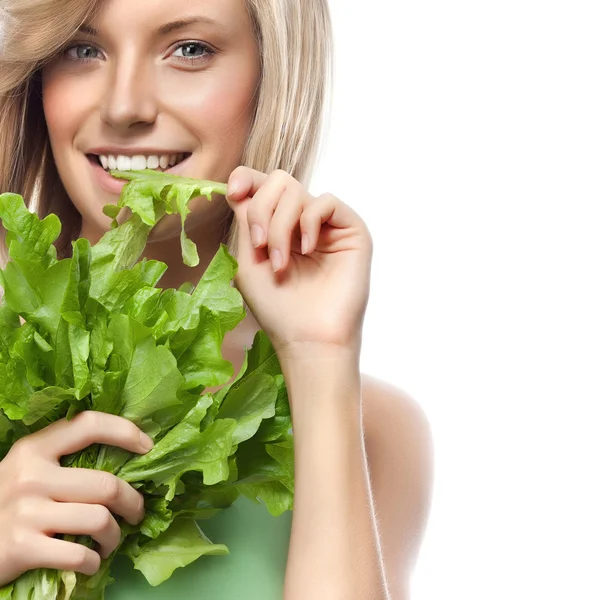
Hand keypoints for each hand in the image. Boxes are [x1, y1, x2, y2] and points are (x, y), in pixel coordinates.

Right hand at [0, 411, 152, 585]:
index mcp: (34, 448)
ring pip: (99, 520)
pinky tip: (91, 561)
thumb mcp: (28, 470)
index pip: (88, 424)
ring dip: (114, 537)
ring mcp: (26, 511)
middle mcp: (31, 475)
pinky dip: (93, 562)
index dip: (125, 431)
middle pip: (106, 485)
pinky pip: (79, 555)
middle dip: (132, 502)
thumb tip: (123, 460)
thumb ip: (63, 459)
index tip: (147, 446)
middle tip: (136, 512)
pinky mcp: (23, 547)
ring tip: (110, 542)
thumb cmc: (8, 503)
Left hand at [226, 167, 372, 355]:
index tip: (234, 191)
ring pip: (296, 191)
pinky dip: (308, 222)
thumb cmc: (278, 308)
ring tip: (280, 263)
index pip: (262, 186)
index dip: (246, 178)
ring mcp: (327, 225)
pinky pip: (325, 202)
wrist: (308, 337)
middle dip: (261, 210)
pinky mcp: (351, 230)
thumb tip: (243, 186)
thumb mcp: (248, 260)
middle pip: (277, 181)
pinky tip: (306, 249)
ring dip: (279, 226)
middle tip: (259, 246)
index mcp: (277, 227)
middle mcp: (302, 221)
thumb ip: (247, 221)